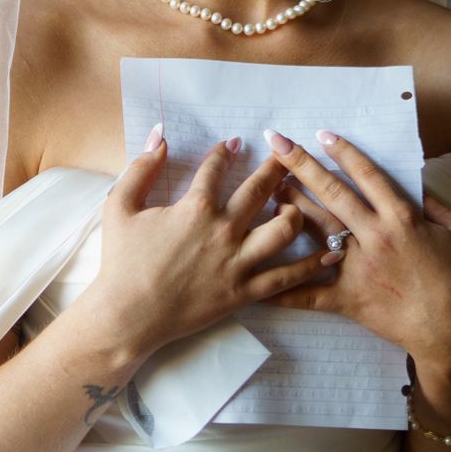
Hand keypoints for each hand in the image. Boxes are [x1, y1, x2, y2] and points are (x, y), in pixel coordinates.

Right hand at [78, 128, 343, 362]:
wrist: (128, 316)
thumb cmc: (121, 262)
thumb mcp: (120, 206)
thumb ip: (141, 167)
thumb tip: (160, 135)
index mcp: (195, 207)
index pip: (217, 167)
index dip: (227, 150)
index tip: (237, 142)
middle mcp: (223, 229)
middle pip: (260, 190)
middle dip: (277, 168)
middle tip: (288, 156)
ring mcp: (237, 262)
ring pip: (284, 230)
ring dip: (296, 211)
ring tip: (299, 204)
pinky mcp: (244, 292)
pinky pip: (286, 276)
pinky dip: (312, 265)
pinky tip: (330, 253)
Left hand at [260, 129, 450, 372]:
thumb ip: (436, 207)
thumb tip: (418, 189)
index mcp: (401, 219)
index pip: (367, 176)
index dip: (343, 152)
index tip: (322, 134)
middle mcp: (374, 237)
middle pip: (332, 193)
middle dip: (302, 165)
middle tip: (277, 143)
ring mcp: (356, 268)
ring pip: (315, 230)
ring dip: (290, 207)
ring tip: (267, 188)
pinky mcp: (347, 298)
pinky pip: (308, 293)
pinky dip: (281, 290)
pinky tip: (255, 281)